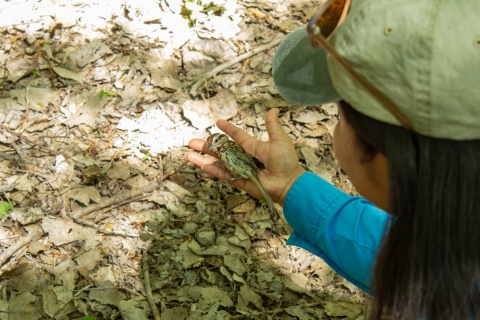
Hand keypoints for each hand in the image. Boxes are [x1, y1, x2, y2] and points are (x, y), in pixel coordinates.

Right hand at [187, 108, 305, 205]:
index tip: (218, 122)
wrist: (287, 182)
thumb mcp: (279, 139)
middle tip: (193, 141)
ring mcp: (240, 170)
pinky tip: (200, 165)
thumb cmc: (285, 161)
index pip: (238, 136)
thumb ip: (272, 126)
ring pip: (219, 163)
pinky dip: (212, 170)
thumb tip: (273, 110)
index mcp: (254, 147)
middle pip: (222, 150)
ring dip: (204, 159)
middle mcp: (244, 158)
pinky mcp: (239, 181)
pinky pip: (223, 175)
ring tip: (189, 154)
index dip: (228, 129)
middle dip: (208, 146)